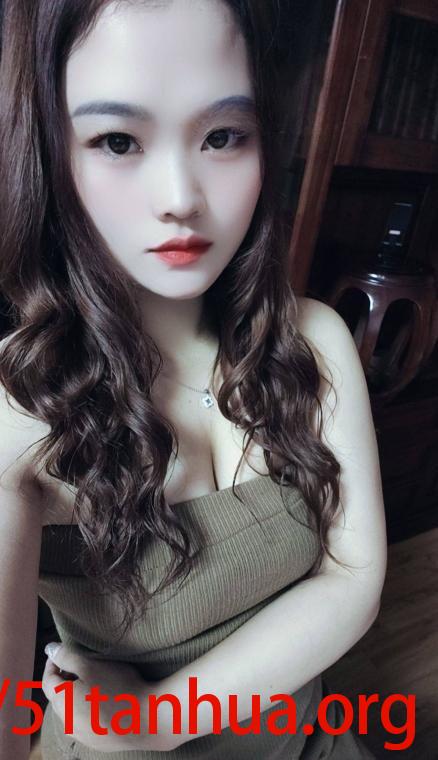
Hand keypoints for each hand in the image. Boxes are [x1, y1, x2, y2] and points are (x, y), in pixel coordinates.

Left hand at [41, 642, 167, 752]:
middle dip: (64, 679)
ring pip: (71, 711)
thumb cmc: (117, 688)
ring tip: (93, 681)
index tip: (60, 651)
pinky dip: (88, 709)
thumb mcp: (90, 665)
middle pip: (58, 697)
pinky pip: (85, 722)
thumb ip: (67, 656)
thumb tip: (50, 649)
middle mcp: (67, 723)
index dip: (52, 663)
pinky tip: (104, 701)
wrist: (147, 720)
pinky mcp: (97, 742)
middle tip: (79, 664)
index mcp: (62, 703)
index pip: (47, 681)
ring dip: (76, 695)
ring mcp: (82, 736)